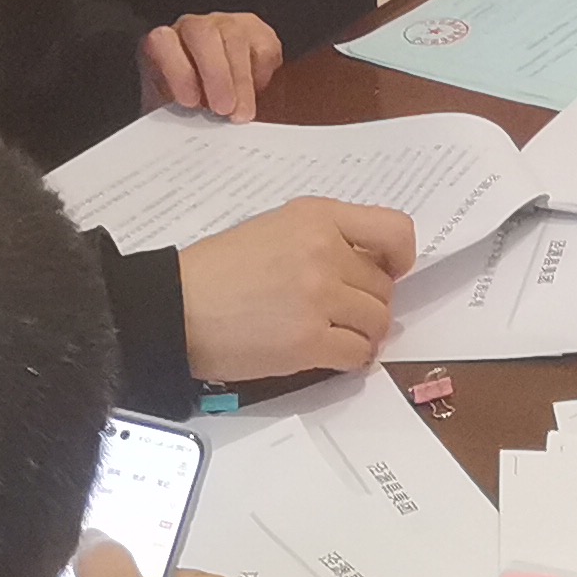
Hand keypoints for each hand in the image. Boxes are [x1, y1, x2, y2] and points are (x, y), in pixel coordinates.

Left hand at [141, 10, 283, 119]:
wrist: (214, 93)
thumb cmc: (189, 102)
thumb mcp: (173, 111)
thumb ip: (173, 115)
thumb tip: (177, 135)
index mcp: (163, 43)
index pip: (162, 41)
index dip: (176, 70)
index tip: (189, 102)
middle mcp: (192, 27)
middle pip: (202, 33)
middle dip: (215, 73)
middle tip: (224, 109)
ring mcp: (226, 24)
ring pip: (235, 40)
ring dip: (240, 81)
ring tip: (241, 114)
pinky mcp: (256, 31)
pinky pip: (263, 48)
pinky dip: (261, 75)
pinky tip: (253, 92)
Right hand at [176, 197, 416, 381]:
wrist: (176, 307)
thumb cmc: (218, 270)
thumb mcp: (275, 228)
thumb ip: (325, 237)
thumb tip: (370, 266)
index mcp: (317, 217)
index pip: (395, 230)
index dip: (400, 257)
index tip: (391, 270)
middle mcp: (325, 252)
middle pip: (384, 286)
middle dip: (369, 303)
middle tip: (343, 312)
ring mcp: (319, 298)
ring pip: (377, 322)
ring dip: (363, 334)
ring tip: (336, 335)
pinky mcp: (308, 342)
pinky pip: (357, 354)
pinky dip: (351, 359)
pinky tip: (331, 354)